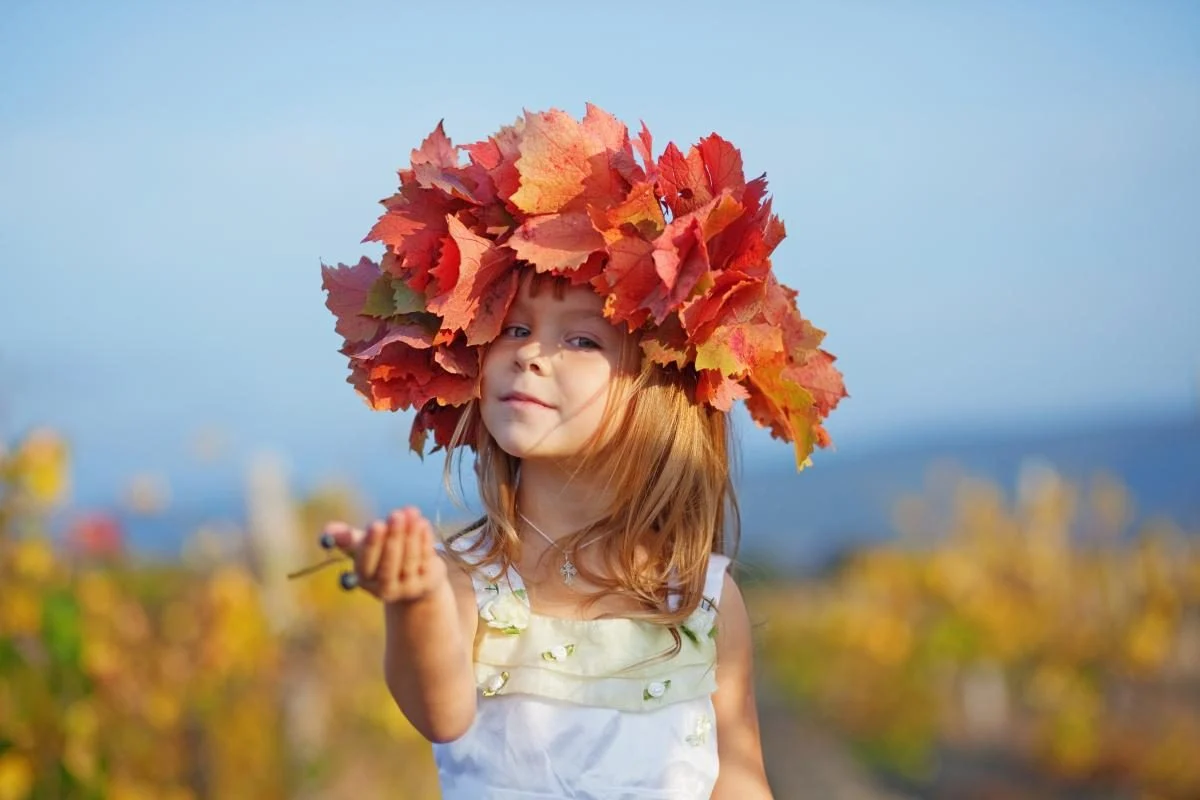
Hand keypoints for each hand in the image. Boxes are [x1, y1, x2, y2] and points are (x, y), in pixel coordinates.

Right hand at [322, 507, 447, 603]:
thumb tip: (328, 530)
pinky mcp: (427, 584)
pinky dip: (425, 540)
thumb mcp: (363, 547)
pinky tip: (423, 523)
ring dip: (411, 534)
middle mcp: (384, 589)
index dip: (372, 544)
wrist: (414, 578)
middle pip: (389, 564)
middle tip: (396, 514)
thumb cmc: (382, 557)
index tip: (377, 523)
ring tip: (412, 512)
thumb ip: (347, 538)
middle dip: (393, 537)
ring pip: (409, 560)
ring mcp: (407, 589)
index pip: (366, 563)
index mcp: (364, 579)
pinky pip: (426, 560)